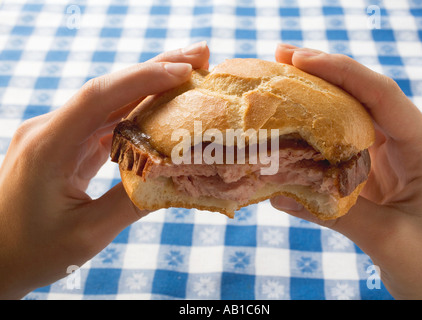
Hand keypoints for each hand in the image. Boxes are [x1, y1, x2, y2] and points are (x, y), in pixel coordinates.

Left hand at [0, 41, 209, 298]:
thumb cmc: (31, 252)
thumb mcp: (87, 233)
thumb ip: (134, 202)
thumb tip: (178, 179)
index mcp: (47, 147)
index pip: (98, 98)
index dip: (144, 78)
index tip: (185, 70)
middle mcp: (49, 132)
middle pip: (107, 91)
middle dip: (155, 70)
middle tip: (199, 56)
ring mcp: (56, 137)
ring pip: (109, 105)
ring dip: (150, 89)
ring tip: (190, 77)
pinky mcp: (64, 148)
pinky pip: (105, 125)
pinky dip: (137, 115)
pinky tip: (162, 110)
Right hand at [272, 44, 421, 299]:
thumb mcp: (391, 240)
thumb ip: (335, 214)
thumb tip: (278, 194)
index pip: (384, 96)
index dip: (342, 72)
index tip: (301, 59)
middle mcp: (409, 147)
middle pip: (365, 98)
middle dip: (324, 76)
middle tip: (281, 60)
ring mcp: (392, 162)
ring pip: (351, 121)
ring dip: (317, 104)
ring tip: (281, 85)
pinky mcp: (377, 178)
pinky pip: (343, 151)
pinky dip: (316, 141)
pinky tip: (292, 134)